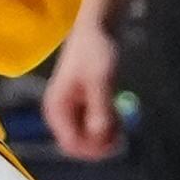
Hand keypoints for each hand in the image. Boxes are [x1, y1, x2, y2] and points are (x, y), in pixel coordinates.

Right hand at [38, 25, 124, 162]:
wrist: (97, 30)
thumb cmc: (96, 51)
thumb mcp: (100, 79)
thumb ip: (100, 109)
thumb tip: (100, 136)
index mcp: (57, 108)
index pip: (71, 144)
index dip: (93, 149)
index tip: (116, 141)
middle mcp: (60, 114)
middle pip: (79, 145)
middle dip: (100, 144)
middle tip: (122, 132)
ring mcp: (71, 112)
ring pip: (88, 139)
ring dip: (106, 136)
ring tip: (122, 121)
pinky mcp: (82, 108)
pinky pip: (94, 129)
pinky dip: (107, 127)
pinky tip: (119, 117)